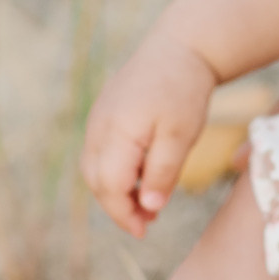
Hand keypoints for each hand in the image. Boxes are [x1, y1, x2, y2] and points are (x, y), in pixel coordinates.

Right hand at [80, 31, 216, 236]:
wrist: (180, 48)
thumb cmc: (184, 90)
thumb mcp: (182, 135)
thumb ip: (162, 172)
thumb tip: (148, 208)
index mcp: (117, 130)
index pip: (110, 186)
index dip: (124, 214)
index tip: (144, 232)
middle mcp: (98, 126)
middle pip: (96, 180)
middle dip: (118, 207)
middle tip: (148, 223)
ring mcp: (97, 119)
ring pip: (94, 168)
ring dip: (115, 192)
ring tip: (146, 205)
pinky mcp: (102, 115)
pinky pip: (99, 153)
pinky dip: (114, 172)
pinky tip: (139, 178)